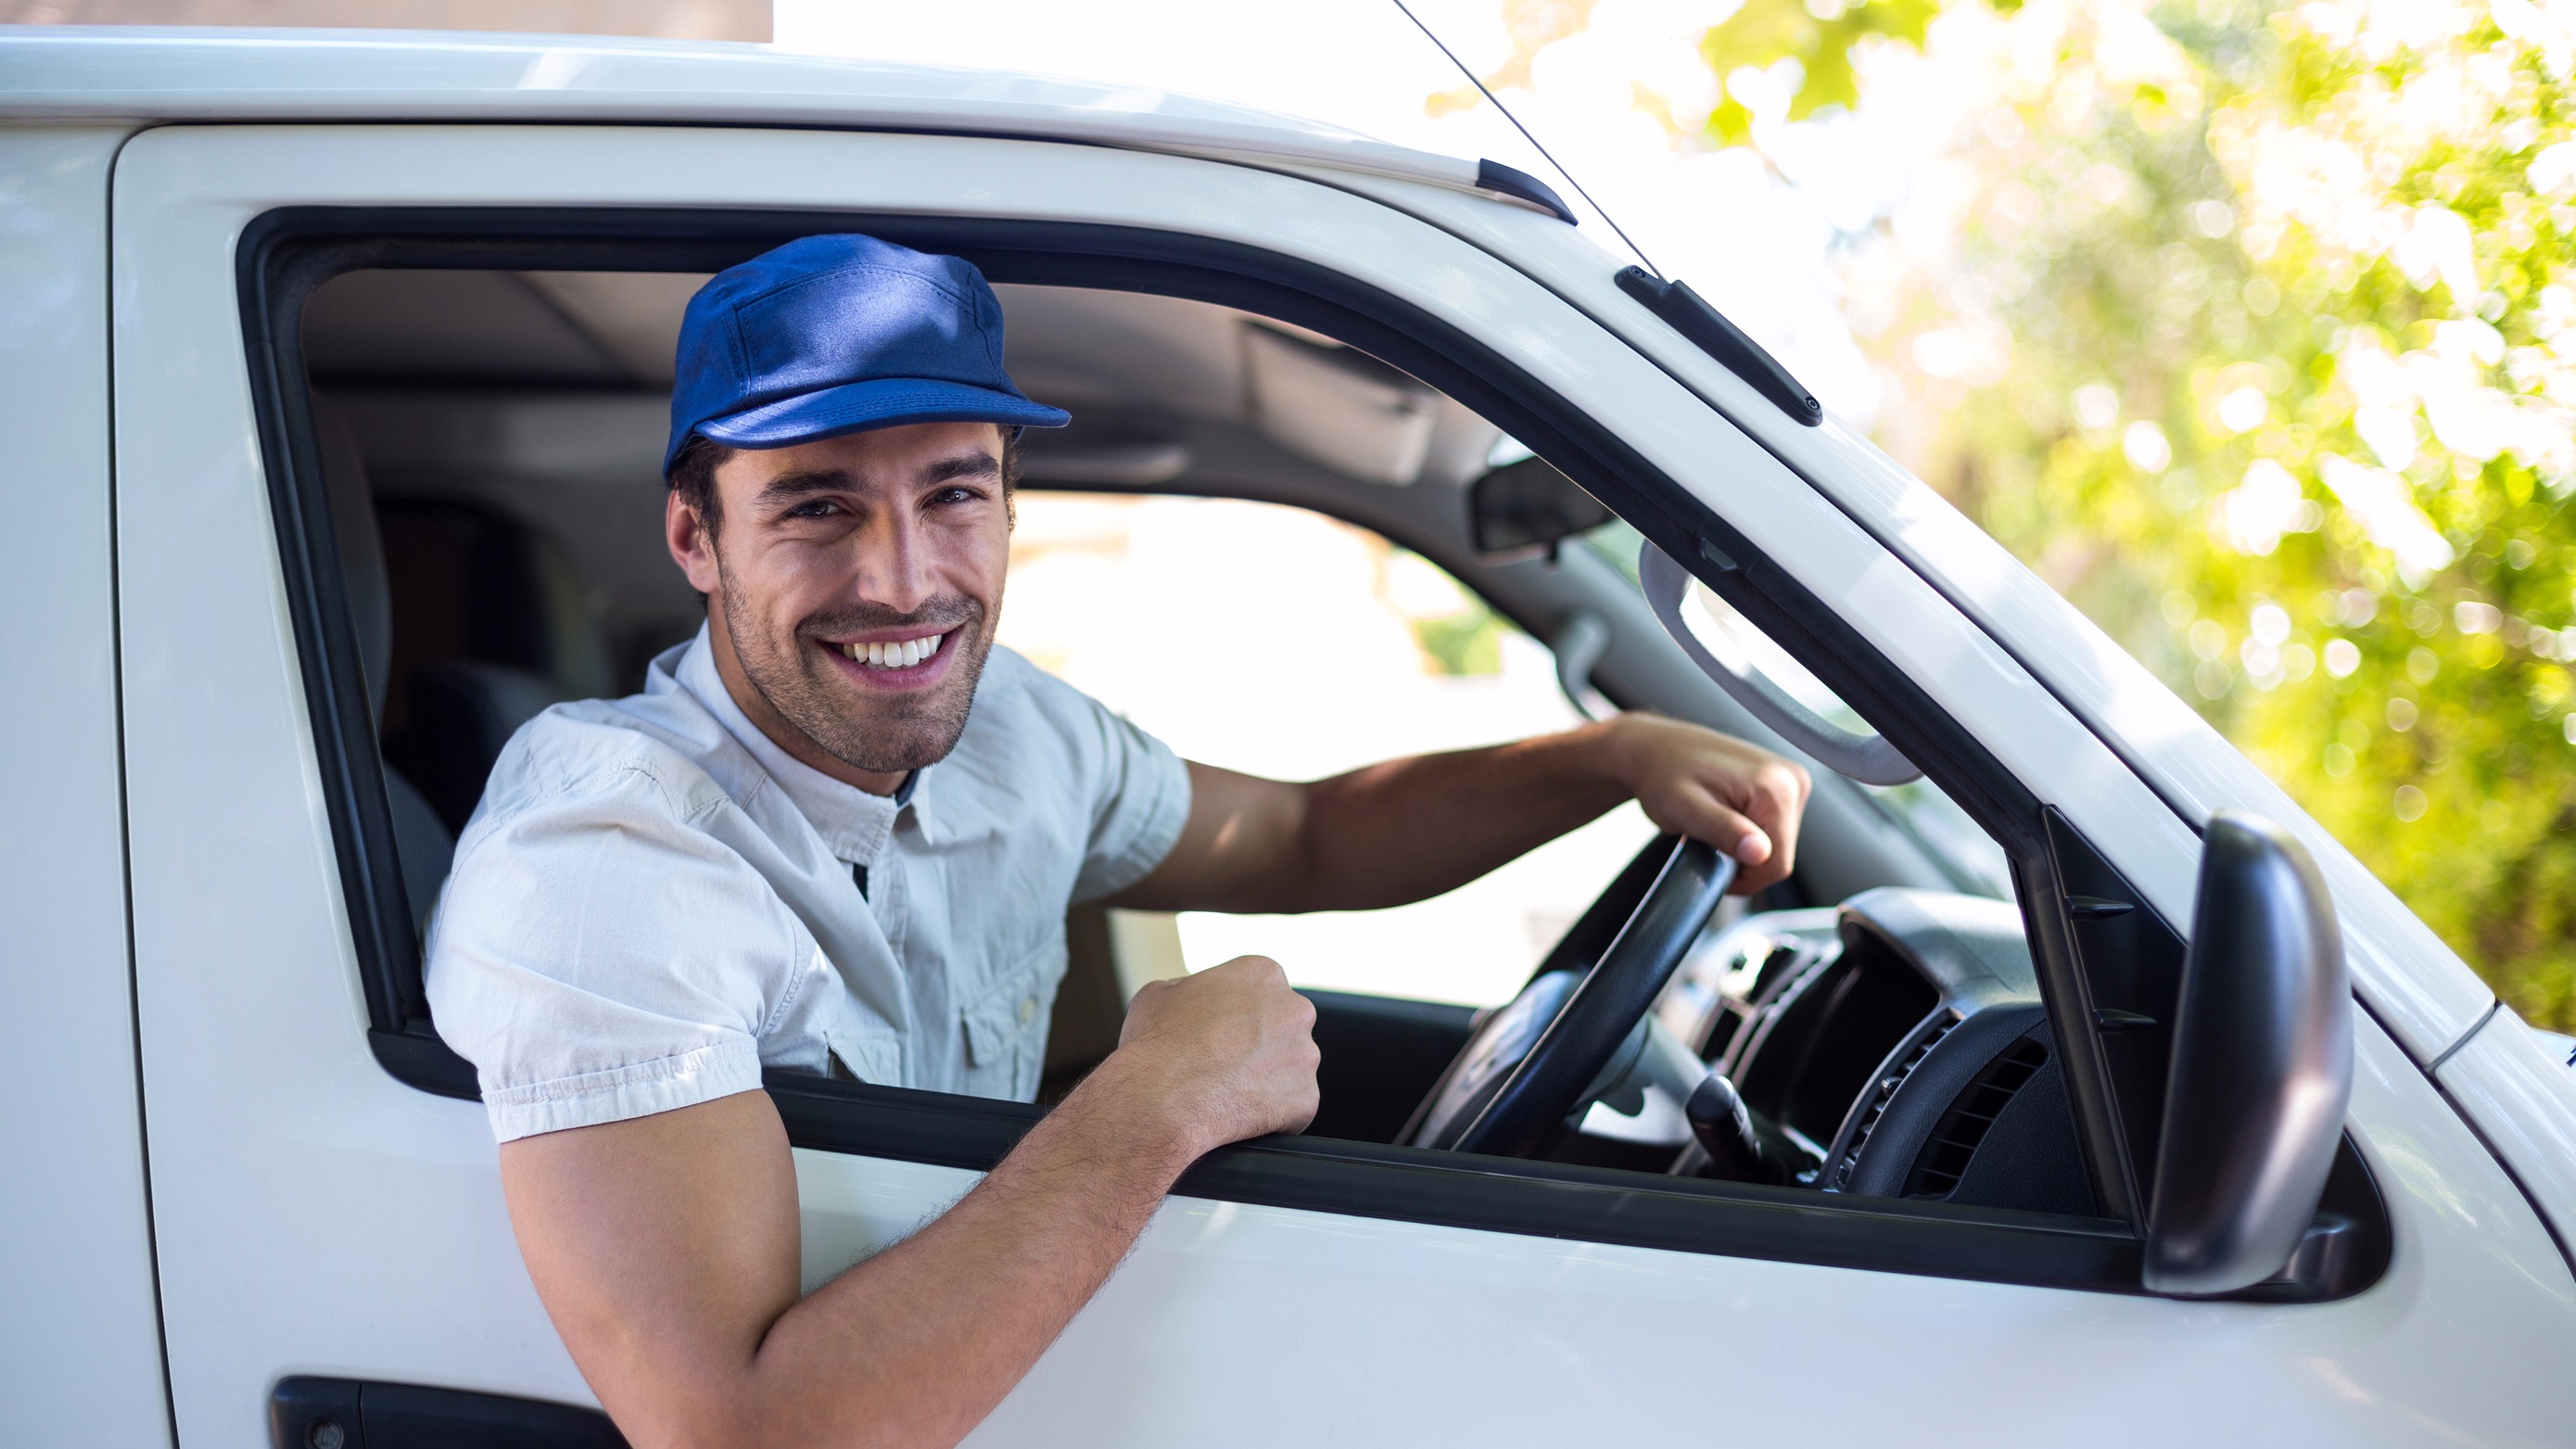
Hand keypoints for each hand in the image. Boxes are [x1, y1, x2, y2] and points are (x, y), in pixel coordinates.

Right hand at [1098, 955, 1320, 1159]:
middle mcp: (1295, 1009)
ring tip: (1229, 1092)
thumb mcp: (1160, 993)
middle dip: (1261, 1045)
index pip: (1260, 992)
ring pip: (1291, 1068)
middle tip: (1226, 1063)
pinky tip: (1240, 1116)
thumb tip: (1194, 998)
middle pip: (1283, 1027)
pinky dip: (1273, 1116)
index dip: (1238, 1015)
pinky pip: (1294, 1109)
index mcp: (1263, 974)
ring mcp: (1305, 1055)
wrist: (1159, 1099)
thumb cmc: (1156, 1044)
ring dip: (1268, 1080)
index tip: (1221, 1032)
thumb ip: (1190, 988)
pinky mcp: (1306, 1098)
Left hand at [1599, 714, 1811, 894]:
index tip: (1712, 863)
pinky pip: (1774, 828)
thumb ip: (1724, 830)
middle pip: (1780, 855)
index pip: (1777, 864)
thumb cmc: (1663, 775)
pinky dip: (1749, 833)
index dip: (1744, 878)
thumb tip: (1761, 853)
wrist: (1656, 748)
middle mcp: (1792, 779)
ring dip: (1744, 846)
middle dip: (1742, 859)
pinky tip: (1725, 817)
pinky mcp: (1784, 784)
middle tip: (1707, 839)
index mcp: (1776, 787)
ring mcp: (1791, 780)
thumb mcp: (1684, 809)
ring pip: (1777, 844)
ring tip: (1713, 824)